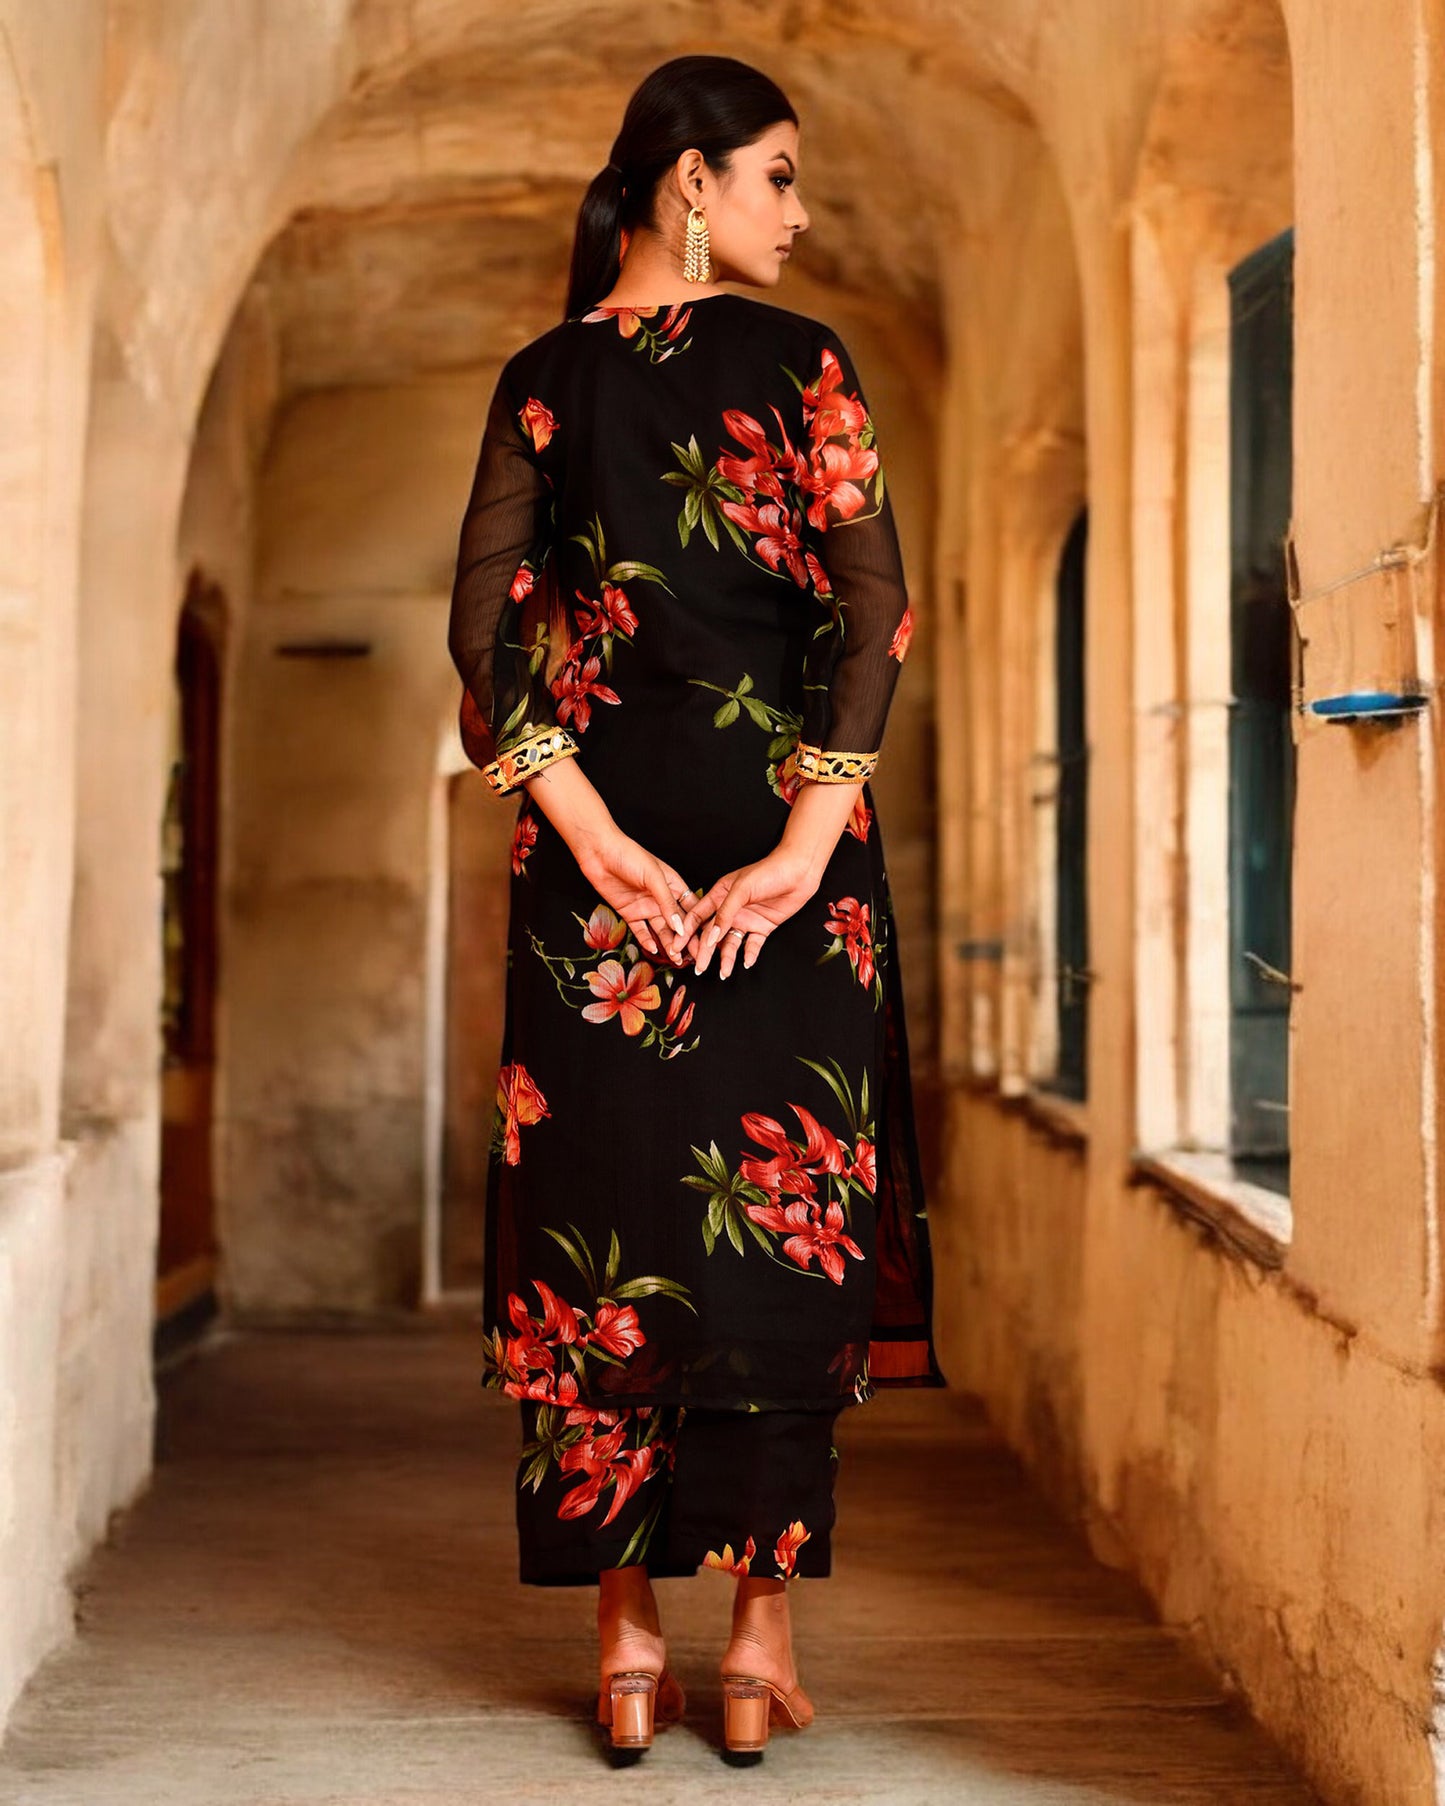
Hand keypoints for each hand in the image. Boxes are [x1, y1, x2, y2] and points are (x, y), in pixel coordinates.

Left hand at [573, 825, 713, 963]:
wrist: (599, 852)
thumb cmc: (630, 856)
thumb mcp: (654, 877)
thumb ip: (667, 903)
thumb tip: (680, 926)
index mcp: (674, 885)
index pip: (691, 908)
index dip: (699, 924)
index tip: (708, 940)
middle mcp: (661, 898)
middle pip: (678, 923)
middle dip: (687, 940)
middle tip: (695, 957)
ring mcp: (646, 906)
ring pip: (661, 930)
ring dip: (669, 944)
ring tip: (677, 959)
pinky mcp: (629, 913)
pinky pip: (641, 931)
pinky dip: (648, 941)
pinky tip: (655, 950)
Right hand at [682, 844, 820, 977]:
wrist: (799, 872)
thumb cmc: (768, 872)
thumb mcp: (741, 890)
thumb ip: (724, 914)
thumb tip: (710, 937)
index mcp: (719, 895)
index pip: (697, 916)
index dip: (686, 932)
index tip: (676, 947)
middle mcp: (731, 909)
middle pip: (712, 934)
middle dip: (704, 952)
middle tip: (699, 968)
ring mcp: (746, 919)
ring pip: (731, 943)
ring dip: (727, 957)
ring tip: (724, 972)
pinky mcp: (763, 927)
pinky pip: (752, 945)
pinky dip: (749, 954)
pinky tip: (746, 963)